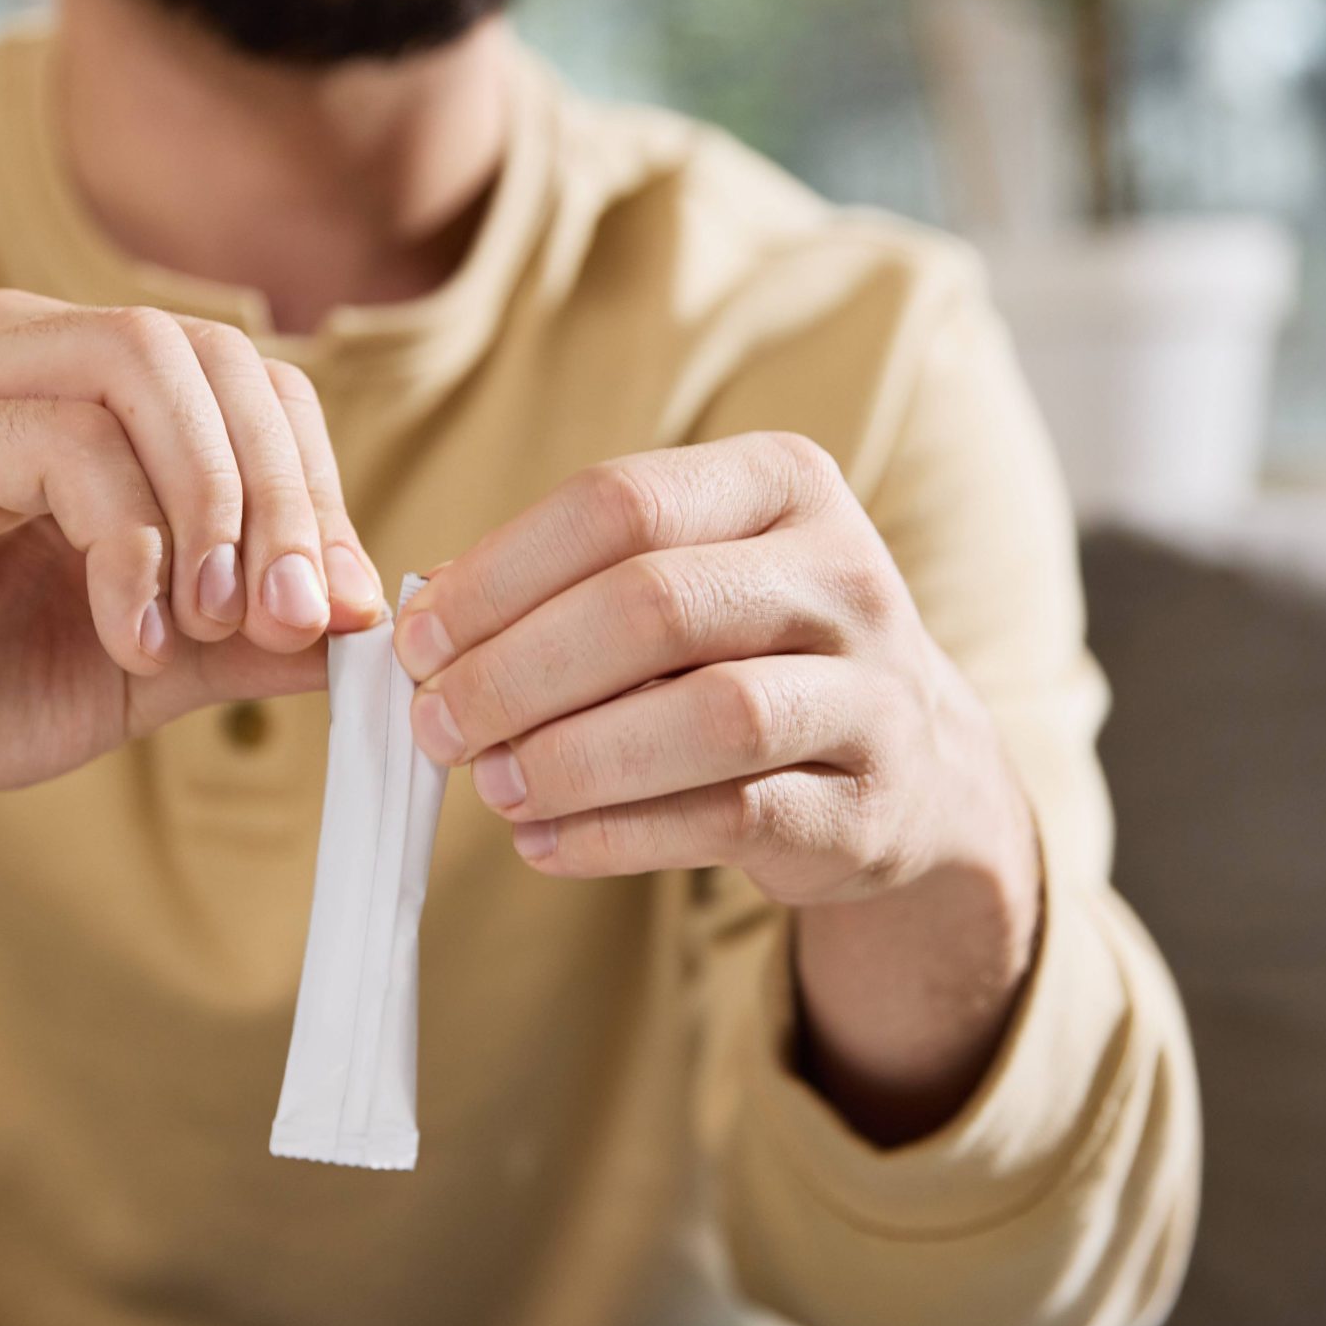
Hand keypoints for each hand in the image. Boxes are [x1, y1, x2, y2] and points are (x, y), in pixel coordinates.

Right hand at [0, 289, 385, 795]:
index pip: (258, 389)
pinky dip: (128, 544)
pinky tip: (128, 636)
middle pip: (223, 361)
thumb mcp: (139, 667)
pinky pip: (66, 446)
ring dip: (217, 502)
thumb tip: (367, 622)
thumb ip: (243, 637)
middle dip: (286, 496)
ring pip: (155, 370)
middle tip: (298, 617)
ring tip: (212, 621)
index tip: (339, 611)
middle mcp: (35, 349)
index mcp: (93, 387)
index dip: (317, 492)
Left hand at [391, 432, 1040, 1140]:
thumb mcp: (679, 580)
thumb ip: (563, 581)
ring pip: (709, 715)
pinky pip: (730, 816)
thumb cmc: (747, 653)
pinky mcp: (866, 805)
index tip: (416, 641)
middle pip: (654, 604)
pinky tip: (543, 842)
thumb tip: (424, 609)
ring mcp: (871, 691)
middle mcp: (842, 572)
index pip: (617, 502)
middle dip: (519, 671)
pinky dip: (617, 835)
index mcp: (781, 483)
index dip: (499, 575)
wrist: (909, 767)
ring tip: (490, 786)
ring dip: (572, 758)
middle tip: (436, 724)